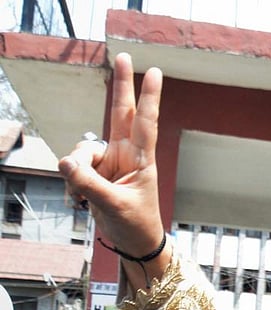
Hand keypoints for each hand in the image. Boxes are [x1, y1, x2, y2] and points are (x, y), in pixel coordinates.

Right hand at [57, 53, 168, 282]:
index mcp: (142, 160)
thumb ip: (88, 184)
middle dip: (122, 85)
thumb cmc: (134, 223)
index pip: (145, 123)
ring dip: (76, 170)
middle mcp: (126, 154)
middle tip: (124, 56)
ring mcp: (109, 161)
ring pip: (82, 149)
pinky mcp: (94, 172)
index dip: (148, 97)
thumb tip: (66, 162)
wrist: (133, 242)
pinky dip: (72, 182)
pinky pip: (73, 167)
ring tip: (82, 195)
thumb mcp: (113, 205)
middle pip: (120, 112)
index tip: (154, 72)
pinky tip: (79, 199)